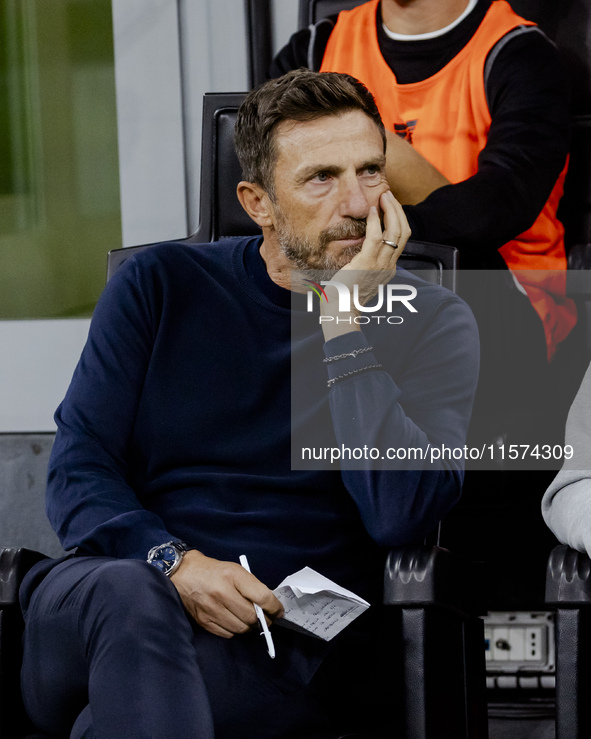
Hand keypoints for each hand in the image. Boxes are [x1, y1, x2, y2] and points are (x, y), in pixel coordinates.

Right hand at [170, 550, 283, 637]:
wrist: (183, 574)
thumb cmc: (215, 571)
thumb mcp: (236, 570)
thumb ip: (252, 586)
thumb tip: (269, 606)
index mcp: (233, 575)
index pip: (261, 596)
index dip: (274, 607)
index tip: (279, 612)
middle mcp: (222, 592)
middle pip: (251, 616)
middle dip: (263, 621)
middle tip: (266, 619)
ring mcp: (211, 609)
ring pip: (241, 628)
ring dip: (249, 627)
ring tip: (250, 621)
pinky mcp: (204, 621)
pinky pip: (227, 634)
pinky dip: (235, 630)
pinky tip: (235, 622)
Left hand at [320, 190, 410, 340]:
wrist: (339, 311)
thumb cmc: (344, 296)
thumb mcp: (360, 279)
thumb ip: (364, 266)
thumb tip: (358, 254)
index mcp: (388, 270)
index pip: (401, 240)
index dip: (398, 220)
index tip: (390, 207)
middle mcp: (389, 266)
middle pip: (404, 232)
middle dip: (398, 210)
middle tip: (389, 195)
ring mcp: (380, 265)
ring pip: (396, 231)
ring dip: (391, 210)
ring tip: (384, 196)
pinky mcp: (366, 263)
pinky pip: (376, 237)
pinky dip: (375, 221)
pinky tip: (370, 210)